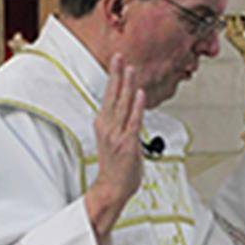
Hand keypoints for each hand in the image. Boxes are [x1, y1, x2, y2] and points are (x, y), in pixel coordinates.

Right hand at [85, 54, 143, 236]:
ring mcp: (117, 135)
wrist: (112, 188)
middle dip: (117, 75)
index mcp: (103, 125)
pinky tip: (141, 93)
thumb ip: (122, 125)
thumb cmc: (116, 168)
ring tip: (131, 68)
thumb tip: (132, 113)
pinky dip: (138, 106)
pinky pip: (133, 121)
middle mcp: (107, 127)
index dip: (113, 79)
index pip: (109, 97)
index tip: (117, 62)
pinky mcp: (127, 144)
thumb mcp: (115, 142)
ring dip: (128, 85)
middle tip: (120, 56)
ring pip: (123, 105)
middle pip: (113, 96)